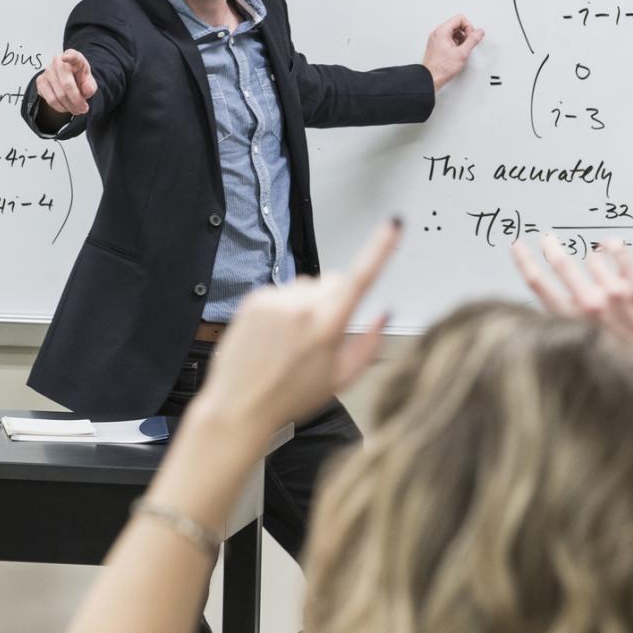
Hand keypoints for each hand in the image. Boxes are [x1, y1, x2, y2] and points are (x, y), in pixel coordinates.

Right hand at [35, 49, 97, 117]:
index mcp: (73, 56)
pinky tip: (66, 107)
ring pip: (59, 95)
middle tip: (83, 109)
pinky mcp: (40, 81)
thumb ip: (90, 86)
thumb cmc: (79, 79)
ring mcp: (47, 70)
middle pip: (66, 84)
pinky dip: (60, 107)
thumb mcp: (89, 82)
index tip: (65, 58)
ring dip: (69, 107)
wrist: (68, 82)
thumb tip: (87, 90)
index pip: (72, 55)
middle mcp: (58, 60)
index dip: (69, 57)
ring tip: (76, 110)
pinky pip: (51, 100)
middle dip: (77, 101)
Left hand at [192, 218, 400, 433]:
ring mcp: (274, 300)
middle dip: (336, 298)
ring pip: (307, 286)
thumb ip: (369, 344)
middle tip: (324, 334)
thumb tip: (384, 315)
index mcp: (327, 325)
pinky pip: (282, 292)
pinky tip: (275, 336)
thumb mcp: (341, 379)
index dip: (381, 248)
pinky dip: (284, 308)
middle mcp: (300, 306)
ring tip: (293, 341)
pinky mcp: (254, 299)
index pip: (362, 277)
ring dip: (308, 304)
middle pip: (334, 281)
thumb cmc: (288, 399)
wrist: (239, 406)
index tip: (393, 225)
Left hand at [422, 14, 485, 91]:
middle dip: (465, 33)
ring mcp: (436, 39)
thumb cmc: (441, 68)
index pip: (459, 18)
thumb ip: (472, 40)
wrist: (431, 79)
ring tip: (461, 50)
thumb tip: (479, 32)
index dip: (468, 27)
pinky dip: (455, 44)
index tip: (470, 37)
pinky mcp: (437, 46)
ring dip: (461, 39)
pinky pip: (449, 39)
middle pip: (456, 24)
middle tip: (466, 44)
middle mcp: (437, 33)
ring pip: (453, 32)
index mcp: (442, 31)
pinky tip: (457, 53)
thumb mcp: (462, 53)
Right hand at [512, 236, 632, 345]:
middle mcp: (591, 307)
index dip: (524, 262)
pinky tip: (612, 245)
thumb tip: (556, 298)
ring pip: (593, 259)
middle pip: (561, 265)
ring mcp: (616, 296)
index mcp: (572, 323)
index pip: (538, 285)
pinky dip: (615, 248)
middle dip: (550, 248)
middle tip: (547, 239)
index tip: (518, 247)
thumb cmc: (622, 362)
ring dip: (592, 256)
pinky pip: (622, 256)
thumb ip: (569, 324)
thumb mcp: (583, 347)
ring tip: (596, 255)